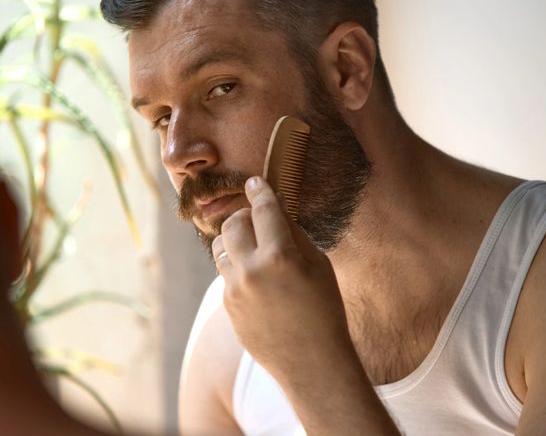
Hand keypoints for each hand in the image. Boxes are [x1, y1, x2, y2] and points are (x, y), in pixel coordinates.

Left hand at [214, 176, 399, 434]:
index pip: (263, 210)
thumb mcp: (318, 266)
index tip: (254, 182)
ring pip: (221, 247)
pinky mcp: (227, 306)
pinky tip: (255, 274)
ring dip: (235, 239)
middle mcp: (251, 270)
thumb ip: (294, 236)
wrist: (311, 362)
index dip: (259, 192)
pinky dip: (236, 265)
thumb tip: (276, 213)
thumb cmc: (324, 310)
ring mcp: (235, 289)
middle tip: (257, 218)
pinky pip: (225, 272)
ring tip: (254, 246)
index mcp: (280, 256)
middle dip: (244, 215)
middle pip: (233, 224)